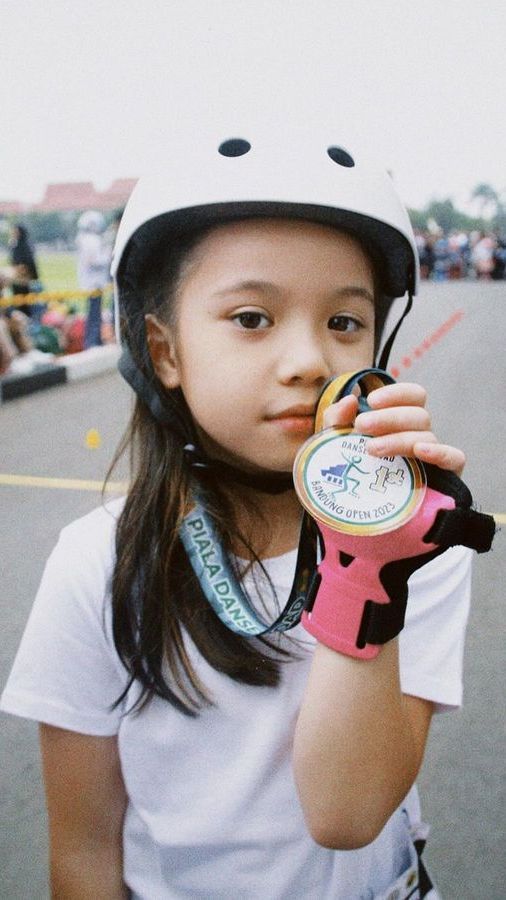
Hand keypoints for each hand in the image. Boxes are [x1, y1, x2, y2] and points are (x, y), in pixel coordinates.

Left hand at [322, 382, 465, 475]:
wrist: (364, 523)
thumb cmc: (353, 478)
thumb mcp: (337, 448)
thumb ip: (337, 422)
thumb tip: (348, 401)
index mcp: (401, 424)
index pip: (412, 397)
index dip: (396, 393)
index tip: (371, 401)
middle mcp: (420, 436)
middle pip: (419, 414)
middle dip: (389, 417)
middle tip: (361, 426)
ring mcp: (433, 456)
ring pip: (427, 436)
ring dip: (399, 438)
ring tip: (372, 449)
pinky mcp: (446, 477)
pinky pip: (455, 458)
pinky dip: (440, 452)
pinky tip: (420, 452)